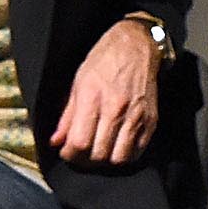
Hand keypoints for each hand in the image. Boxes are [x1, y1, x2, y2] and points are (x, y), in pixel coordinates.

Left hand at [53, 18, 161, 165]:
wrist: (136, 47)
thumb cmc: (105, 60)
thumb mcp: (78, 83)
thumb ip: (67, 115)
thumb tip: (56, 141)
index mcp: (93, 98)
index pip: (80, 142)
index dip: (70, 154)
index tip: (67, 152)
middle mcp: (115, 109)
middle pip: (99, 154)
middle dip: (85, 160)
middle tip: (80, 154)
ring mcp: (136, 116)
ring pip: (119, 158)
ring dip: (106, 161)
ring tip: (99, 153)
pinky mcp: (151, 120)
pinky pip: (138, 151)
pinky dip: (125, 155)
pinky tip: (116, 147)